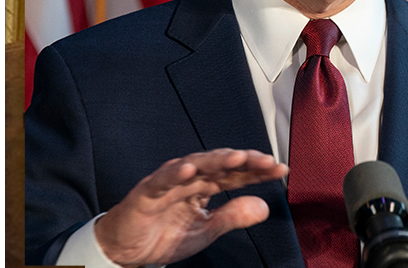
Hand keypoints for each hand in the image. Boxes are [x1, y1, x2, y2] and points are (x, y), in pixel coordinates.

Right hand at [95, 148, 287, 267]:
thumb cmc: (163, 234)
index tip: (280, 169)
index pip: (234, 175)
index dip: (256, 171)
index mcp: (202, 188)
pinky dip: (174, 174)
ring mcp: (167, 183)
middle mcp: (187, 180)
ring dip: (214, 160)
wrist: (127, 249)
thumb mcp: (206, 230)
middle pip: (218, 165)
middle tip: (266, 160)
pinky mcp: (147, 192)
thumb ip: (233, 216)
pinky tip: (190, 170)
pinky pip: (161, 181)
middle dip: (242, 161)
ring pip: (193, 166)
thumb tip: (264, 206)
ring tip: (236, 158)